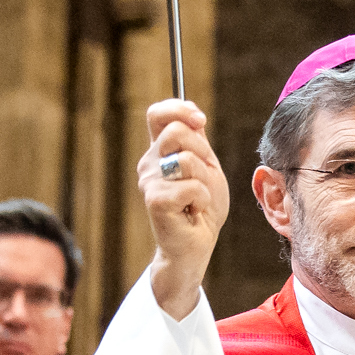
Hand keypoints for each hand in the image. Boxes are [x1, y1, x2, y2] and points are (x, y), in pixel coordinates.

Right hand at [138, 98, 226, 319]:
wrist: (196, 245)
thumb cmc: (202, 207)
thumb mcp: (206, 167)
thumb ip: (198, 141)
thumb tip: (194, 115)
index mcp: (159, 151)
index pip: (158, 114)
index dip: (178, 109)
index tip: (200, 121)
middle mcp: (149, 164)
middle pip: (177, 131)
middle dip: (202, 151)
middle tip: (205, 175)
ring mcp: (149, 182)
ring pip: (186, 160)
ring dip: (204, 180)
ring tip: (198, 198)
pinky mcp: (156, 202)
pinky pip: (192, 187)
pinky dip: (202, 200)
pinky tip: (194, 211)